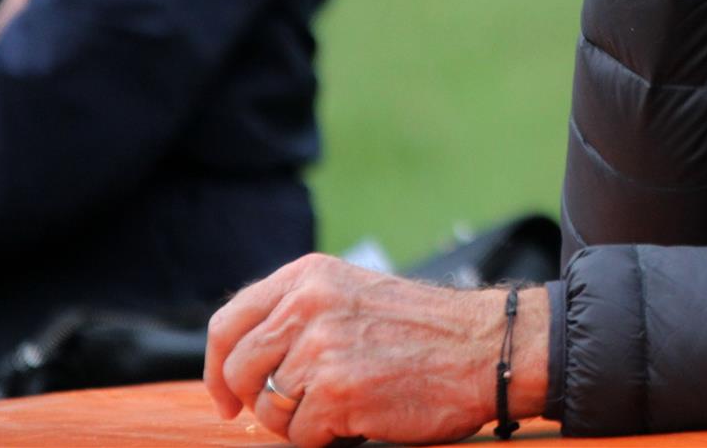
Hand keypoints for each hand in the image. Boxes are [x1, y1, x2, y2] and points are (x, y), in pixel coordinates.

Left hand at [204, 254, 547, 447]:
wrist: (487, 348)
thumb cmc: (426, 330)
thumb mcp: (354, 295)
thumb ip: (300, 313)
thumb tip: (245, 359)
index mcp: (308, 276)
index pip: (228, 323)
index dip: (218, 367)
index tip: (228, 395)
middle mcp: (308, 304)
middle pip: (239, 369)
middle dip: (259, 400)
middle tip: (295, 411)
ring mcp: (320, 347)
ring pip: (269, 408)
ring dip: (301, 421)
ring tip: (345, 405)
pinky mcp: (336, 390)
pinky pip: (301, 436)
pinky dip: (328, 438)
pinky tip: (362, 416)